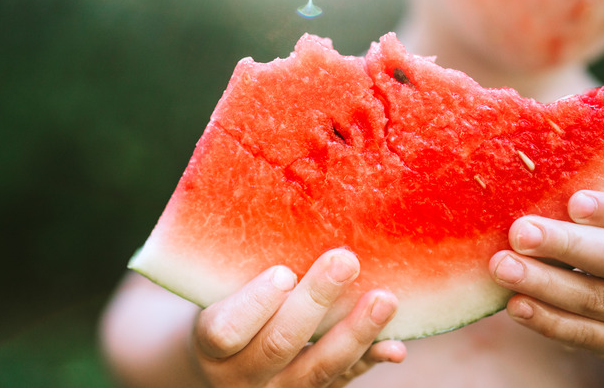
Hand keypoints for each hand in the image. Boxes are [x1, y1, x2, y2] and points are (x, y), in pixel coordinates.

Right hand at [192, 248, 405, 387]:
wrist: (224, 366)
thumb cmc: (225, 313)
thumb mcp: (219, 295)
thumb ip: (243, 275)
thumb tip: (288, 231)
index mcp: (210, 347)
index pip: (226, 332)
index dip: (255, 304)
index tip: (283, 272)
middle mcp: (240, 378)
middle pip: (278, 344)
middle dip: (316, 301)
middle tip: (345, 262)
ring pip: (317, 370)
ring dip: (355, 333)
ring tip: (384, 299)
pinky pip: (341, 383)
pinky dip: (368, 361)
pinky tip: (393, 347)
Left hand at [489, 190, 603, 361]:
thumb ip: (576, 213)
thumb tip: (520, 189)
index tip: (574, 202)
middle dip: (565, 244)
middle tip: (520, 233)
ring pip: (593, 298)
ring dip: (543, 283)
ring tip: (503, 268)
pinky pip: (582, 333)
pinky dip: (545, 318)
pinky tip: (515, 305)